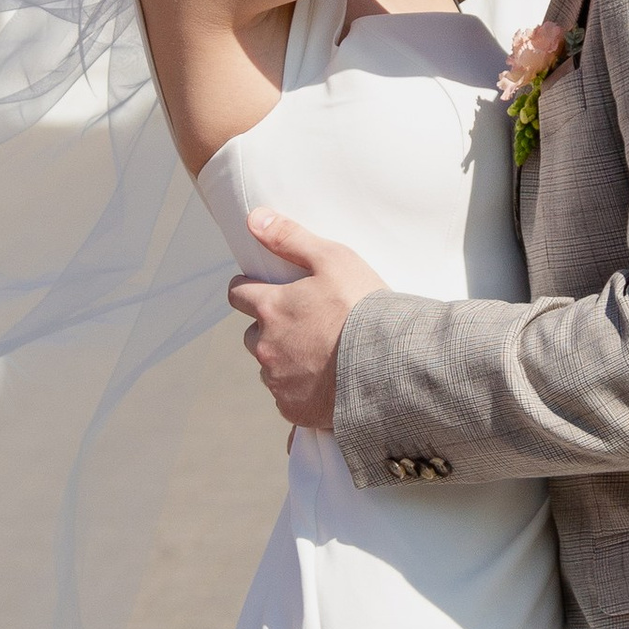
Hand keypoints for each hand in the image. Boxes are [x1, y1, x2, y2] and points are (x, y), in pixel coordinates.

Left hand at [226, 211, 386, 431]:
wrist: (390, 366)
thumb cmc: (364, 307)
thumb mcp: (333, 259)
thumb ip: (290, 238)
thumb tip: (255, 218)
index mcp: (270, 308)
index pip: (238, 295)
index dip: (248, 290)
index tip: (261, 289)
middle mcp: (266, 346)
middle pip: (253, 334)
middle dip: (270, 328)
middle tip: (304, 325)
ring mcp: (278, 381)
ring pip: (270, 367)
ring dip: (285, 360)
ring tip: (320, 356)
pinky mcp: (293, 410)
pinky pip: (287, 398)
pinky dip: (300, 391)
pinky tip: (325, 384)